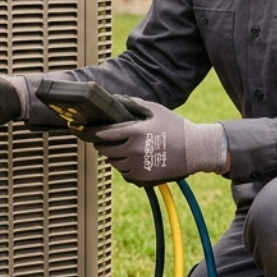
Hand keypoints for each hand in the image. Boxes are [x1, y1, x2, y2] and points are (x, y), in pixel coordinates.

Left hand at [90, 97, 228, 185]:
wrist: (196, 150)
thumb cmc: (176, 127)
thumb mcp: (155, 110)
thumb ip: (133, 104)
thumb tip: (114, 99)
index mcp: (134, 133)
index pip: (102, 134)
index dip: (88, 132)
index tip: (79, 129)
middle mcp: (133, 151)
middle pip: (104, 149)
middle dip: (100, 143)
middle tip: (104, 137)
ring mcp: (137, 167)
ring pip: (113, 162)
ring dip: (113, 154)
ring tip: (124, 147)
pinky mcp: (142, 178)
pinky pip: (124, 173)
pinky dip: (124, 166)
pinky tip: (134, 158)